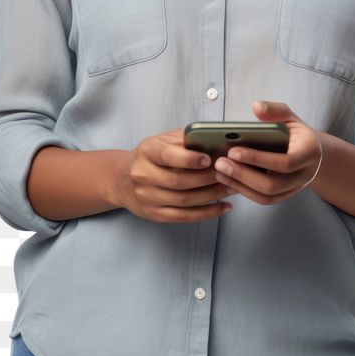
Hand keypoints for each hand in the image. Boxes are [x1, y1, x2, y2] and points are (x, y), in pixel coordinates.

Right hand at [109, 128, 237, 223]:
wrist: (122, 179)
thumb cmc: (150, 157)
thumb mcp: (161, 140)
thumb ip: (184, 139)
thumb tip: (214, 140)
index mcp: (147, 152)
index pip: (167, 156)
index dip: (189, 159)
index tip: (209, 158)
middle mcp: (143, 176)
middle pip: (179, 181)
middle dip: (207, 178)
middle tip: (230, 173)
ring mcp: (148, 198)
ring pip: (184, 200)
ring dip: (212, 195)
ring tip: (232, 187)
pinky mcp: (154, 214)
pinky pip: (184, 217)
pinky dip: (207, 213)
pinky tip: (224, 207)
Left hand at [213, 101, 322, 205]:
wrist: (311, 152)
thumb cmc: (296, 132)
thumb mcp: (290, 117)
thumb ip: (275, 110)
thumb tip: (257, 107)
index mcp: (309, 153)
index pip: (285, 162)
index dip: (257, 159)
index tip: (232, 151)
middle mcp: (305, 175)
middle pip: (273, 185)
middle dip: (243, 175)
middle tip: (220, 163)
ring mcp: (295, 188)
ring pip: (267, 196)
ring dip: (240, 186)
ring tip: (220, 172)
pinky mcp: (284, 196)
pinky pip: (264, 200)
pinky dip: (244, 192)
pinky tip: (228, 180)